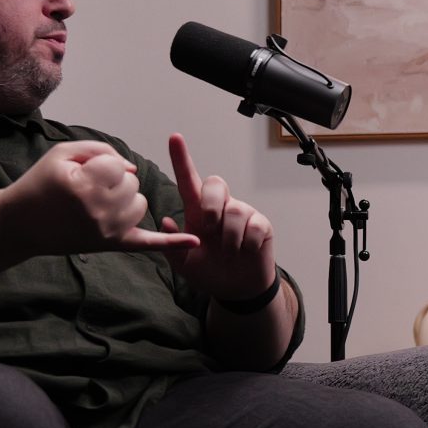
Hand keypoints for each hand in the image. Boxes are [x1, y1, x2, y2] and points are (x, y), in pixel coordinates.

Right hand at [5, 140, 199, 255]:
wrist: (20, 225)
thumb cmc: (40, 184)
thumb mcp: (63, 153)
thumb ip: (101, 150)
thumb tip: (133, 168)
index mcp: (85, 186)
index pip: (117, 165)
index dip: (101, 165)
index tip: (81, 174)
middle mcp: (99, 211)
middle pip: (132, 184)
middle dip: (114, 181)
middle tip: (86, 189)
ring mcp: (108, 232)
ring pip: (140, 204)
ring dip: (125, 199)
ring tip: (97, 203)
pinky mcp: (112, 245)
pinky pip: (149, 244)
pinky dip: (172, 243)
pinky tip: (196, 241)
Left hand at [160, 131, 278, 301]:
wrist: (236, 289)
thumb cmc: (209, 271)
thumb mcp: (184, 264)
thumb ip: (172, 245)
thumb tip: (166, 221)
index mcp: (198, 212)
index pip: (188, 180)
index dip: (181, 159)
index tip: (174, 138)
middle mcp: (220, 207)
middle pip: (216, 184)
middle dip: (211, 205)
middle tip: (208, 228)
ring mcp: (242, 214)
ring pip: (235, 210)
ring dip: (228, 236)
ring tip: (228, 252)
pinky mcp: (261, 225)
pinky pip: (254, 225)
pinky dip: (247, 243)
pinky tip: (245, 252)